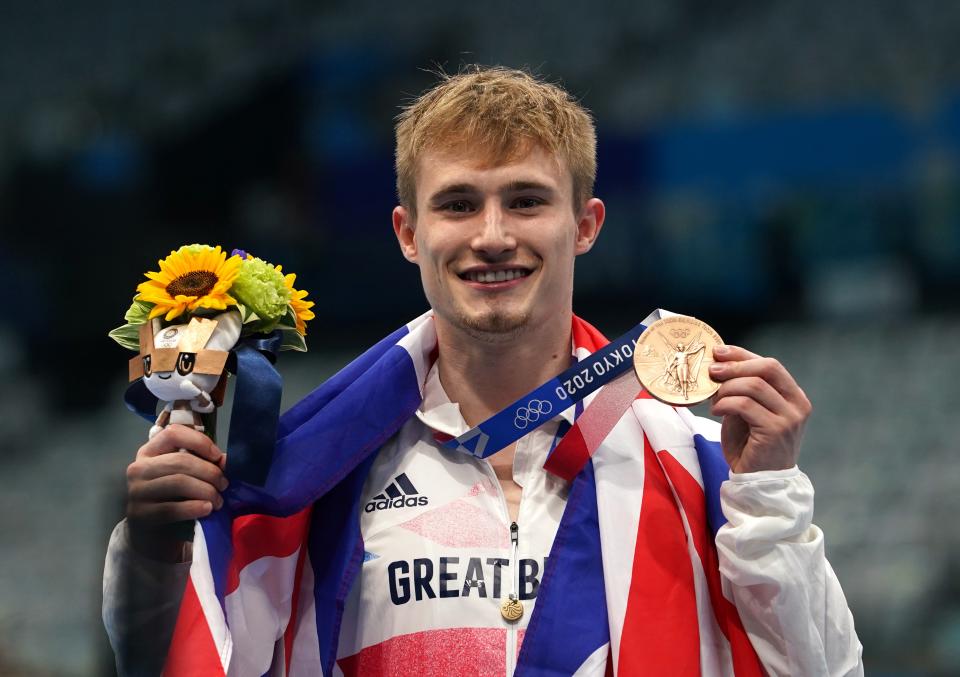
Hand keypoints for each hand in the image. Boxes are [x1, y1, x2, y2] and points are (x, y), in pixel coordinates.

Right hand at [125, 424, 227, 560]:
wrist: (152, 535)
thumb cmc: (173, 499)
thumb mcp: (188, 477)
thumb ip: (204, 464)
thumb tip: (225, 459)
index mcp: (150, 452)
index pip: (172, 433)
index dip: (199, 442)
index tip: (217, 456)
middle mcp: (138, 468)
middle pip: (180, 460)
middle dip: (209, 472)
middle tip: (224, 485)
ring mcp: (136, 491)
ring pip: (178, 482)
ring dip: (206, 491)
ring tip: (218, 501)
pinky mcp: (140, 514)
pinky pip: (172, 508)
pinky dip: (195, 507)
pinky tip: (207, 509)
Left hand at [708, 345, 811, 473]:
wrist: (759, 482)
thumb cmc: (750, 446)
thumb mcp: (747, 411)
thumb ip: (742, 390)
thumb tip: (718, 363)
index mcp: (793, 396)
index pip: (770, 364)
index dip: (742, 354)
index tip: (718, 351)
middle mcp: (797, 404)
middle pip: (768, 367)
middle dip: (735, 365)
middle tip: (711, 371)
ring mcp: (790, 418)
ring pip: (754, 385)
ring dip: (726, 388)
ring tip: (714, 400)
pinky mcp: (776, 431)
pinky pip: (745, 405)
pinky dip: (725, 404)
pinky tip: (717, 411)